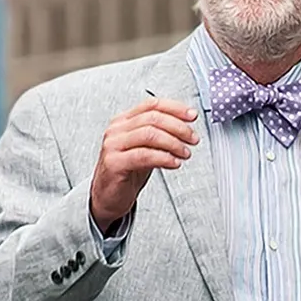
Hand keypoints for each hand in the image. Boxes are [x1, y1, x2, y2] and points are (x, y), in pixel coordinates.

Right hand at [89, 96, 199, 230]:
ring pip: (149, 134)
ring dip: (173, 143)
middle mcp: (117, 130)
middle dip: (179, 127)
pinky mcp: (114, 163)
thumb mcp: (146, 148)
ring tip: (185, 153)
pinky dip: (164, 158)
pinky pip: (144, 155)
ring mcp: (113, 145)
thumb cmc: (127, 171)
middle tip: (193, 138)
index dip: (175, 108)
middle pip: (153, 118)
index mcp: (124, 121)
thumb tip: (186, 127)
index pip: (152, 105)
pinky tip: (174, 163)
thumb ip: (160, 135)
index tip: (192, 116)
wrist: (108, 196)